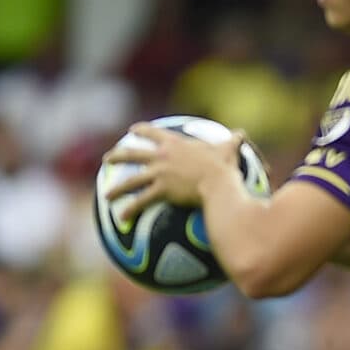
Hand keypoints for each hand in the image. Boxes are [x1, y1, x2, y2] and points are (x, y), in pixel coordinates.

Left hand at [104, 122, 241, 225]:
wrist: (218, 182)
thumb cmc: (225, 166)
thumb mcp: (229, 148)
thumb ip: (232, 140)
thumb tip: (242, 134)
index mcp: (174, 144)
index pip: (152, 133)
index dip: (141, 131)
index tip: (132, 131)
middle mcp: (161, 156)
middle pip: (132, 154)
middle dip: (117, 157)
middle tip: (108, 160)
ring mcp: (159, 173)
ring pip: (130, 180)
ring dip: (116, 188)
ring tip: (107, 195)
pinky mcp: (161, 190)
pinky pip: (141, 201)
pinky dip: (130, 210)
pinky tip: (121, 218)